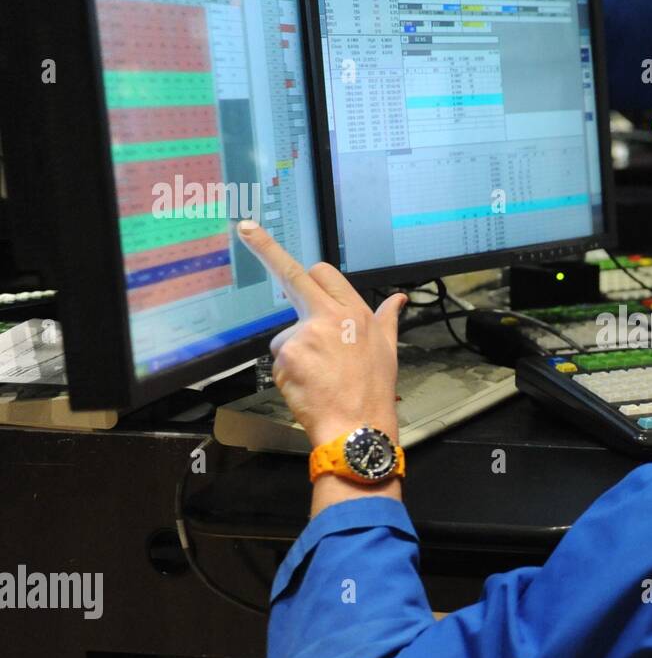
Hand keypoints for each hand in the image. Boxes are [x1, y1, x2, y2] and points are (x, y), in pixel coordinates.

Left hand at [236, 221, 405, 507]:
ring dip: (294, 355)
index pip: (325, 273)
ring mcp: (308, 333)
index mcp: (357, 312)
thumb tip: (399, 300)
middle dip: (268, 250)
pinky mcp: (290, 355)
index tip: (269, 236)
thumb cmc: (373, 392)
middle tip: (246, 229)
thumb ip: (388, 319)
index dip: (303, 264)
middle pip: (296, 275)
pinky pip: (280, 361)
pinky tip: (308, 388)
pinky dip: (288, 375)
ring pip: (285, 336)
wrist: (358, 427)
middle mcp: (332, 316)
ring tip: (318, 379)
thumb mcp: (388, 350)